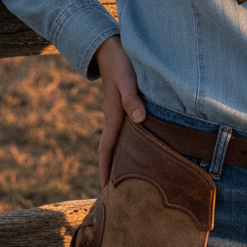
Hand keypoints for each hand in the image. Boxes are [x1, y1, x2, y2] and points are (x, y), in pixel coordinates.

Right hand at [94, 35, 145, 187]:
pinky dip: (129, 147)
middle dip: (114, 175)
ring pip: (120, 144)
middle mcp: (115, 120)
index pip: (107, 151)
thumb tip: (139, 119)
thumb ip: (132, 98)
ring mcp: (120, 115)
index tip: (105, 194)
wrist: (111, 48)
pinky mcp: (125, 109)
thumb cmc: (121, 63)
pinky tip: (140, 152)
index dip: (106, 172)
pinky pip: (126, 134)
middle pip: (112, 153)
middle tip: (119, 197)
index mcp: (114, 118)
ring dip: (122, 162)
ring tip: (131, 182)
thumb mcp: (127, 79)